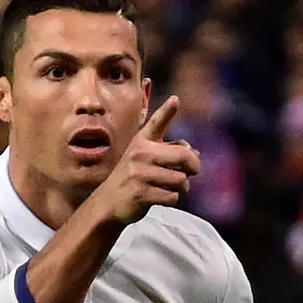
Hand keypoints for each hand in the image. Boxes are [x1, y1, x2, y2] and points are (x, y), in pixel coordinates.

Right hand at [91, 96, 200, 224]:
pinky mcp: (140, 193)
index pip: (156, 123)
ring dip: (182, 187)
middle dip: (194, 166)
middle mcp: (140, 154)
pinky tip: (161, 198)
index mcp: (141, 142)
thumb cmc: (132, 178)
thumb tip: (195, 153)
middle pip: (184, 156)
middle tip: (193, 172)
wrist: (107, 203)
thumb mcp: (145, 158)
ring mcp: (139, 173)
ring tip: (172, 187)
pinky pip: (172, 196)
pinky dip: (171, 199)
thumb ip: (169, 152)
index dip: (166, 111)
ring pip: (181, 180)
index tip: (175, 99)